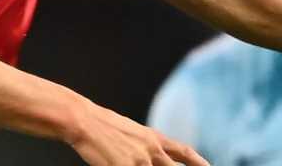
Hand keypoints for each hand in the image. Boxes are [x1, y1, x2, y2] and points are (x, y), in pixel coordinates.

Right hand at [66, 99, 208, 165]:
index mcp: (152, 138)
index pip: (183, 152)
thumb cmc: (100, 125)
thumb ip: (144, 144)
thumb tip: (151, 154)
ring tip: (135, 165)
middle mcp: (151, 150)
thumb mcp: (129, 130)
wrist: (82, 120)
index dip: (198, 162)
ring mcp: (139, 161)